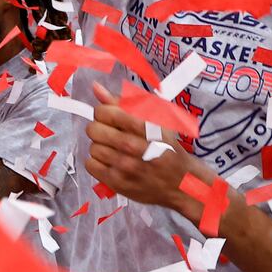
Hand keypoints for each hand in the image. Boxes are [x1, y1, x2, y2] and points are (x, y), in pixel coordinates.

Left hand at [84, 83, 200, 214]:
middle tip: (108, 132)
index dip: (103, 111)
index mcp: (146, 128)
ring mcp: (126, 168)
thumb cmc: (167, 148)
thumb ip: (123, 104)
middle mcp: (136, 148)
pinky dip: (96, 161)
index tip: (108, 116)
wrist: (181, 184)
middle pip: (95, 130)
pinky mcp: (119, 184)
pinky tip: (109, 161)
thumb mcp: (154, 121)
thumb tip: (96, 88)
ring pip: (93, 148)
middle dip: (98, 127)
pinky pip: (90, 166)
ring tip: (112, 148)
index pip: (109, 113)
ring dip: (99, 145)